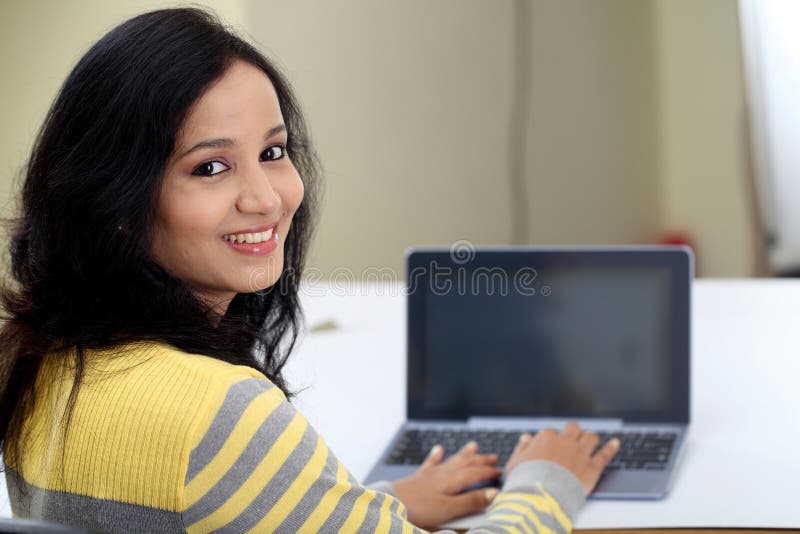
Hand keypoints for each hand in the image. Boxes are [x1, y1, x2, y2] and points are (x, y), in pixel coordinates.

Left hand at [391, 441, 501, 526]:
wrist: (392, 503)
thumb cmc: (420, 508)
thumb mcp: (449, 509)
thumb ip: (471, 501)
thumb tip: (494, 493)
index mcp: (452, 480)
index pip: (475, 473)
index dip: (489, 472)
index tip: (501, 472)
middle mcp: (443, 473)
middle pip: (466, 463)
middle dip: (480, 460)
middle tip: (493, 457)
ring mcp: (430, 474)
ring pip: (452, 460)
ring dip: (464, 454)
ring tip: (473, 446)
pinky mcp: (418, 477)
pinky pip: (430, 463)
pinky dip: (436, 455)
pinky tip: (438, 449)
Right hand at [505, 422, 620, 494]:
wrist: (541, 496)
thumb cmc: (526, 481)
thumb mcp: (515, 462)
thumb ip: (522, 448)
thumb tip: (526, 438)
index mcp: (546, 438)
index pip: (552, 432)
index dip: (553, 440)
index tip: (553, 447)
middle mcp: (565, 442)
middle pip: (574, 428)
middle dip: (574, 432)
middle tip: (574, 439)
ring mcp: (580, 453)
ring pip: (591, 437)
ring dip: (591, 438)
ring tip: (592, 441)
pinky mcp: (592, 467)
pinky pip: (605, 454)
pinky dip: (611, 448)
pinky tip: (616, 443)